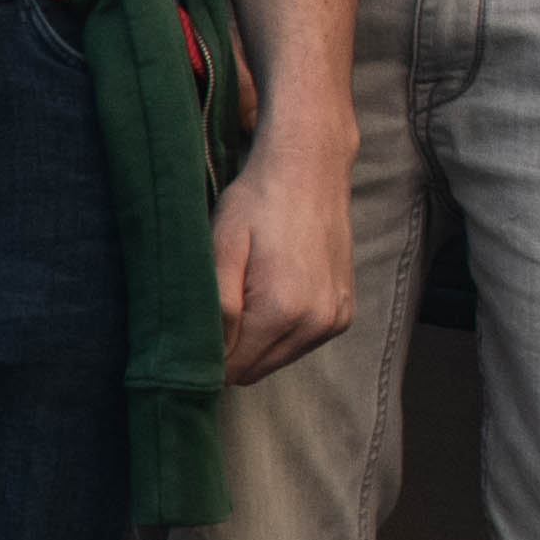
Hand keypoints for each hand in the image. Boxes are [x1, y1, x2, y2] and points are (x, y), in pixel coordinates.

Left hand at [208, 133, 356, 380]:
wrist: (310, 168)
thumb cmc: (258, 202)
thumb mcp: (221, 248)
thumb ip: (216, 308)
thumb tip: (206, 357)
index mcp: (284, 310)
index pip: (231, 369)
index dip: (205, 356)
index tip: (194, 328)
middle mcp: (317, 322)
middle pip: (254, 371)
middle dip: (230, 350)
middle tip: (219, 305)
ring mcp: (336, 318)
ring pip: (276, 360)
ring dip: (255, 341)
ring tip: (248, 293)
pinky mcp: (344, 311)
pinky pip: (301, 343)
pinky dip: (280, 330)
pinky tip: (274, 292)